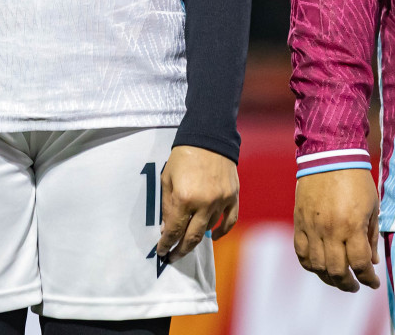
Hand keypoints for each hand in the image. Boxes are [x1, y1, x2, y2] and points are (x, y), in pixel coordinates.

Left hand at [155, 146, 239, 263]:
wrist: (209, 137)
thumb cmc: (183, 156)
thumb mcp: (167, 179)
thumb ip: (167, 206)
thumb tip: (167, 230)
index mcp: (184, 198)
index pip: (174, 231)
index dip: (166, 244)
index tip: (161, 251)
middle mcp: (204, 203)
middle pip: (192, 238)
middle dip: (180, 251)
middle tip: (172, 257)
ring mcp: (221, 201)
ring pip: (209, 230)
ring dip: (197, 239)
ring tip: (187, 244)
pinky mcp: (233, 197)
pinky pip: (229, 221)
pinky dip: (221, 231)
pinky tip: (212, 236)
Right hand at [294, 168, 379, 292]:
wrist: (329, 155)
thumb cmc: (356, 180)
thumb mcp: (372, 207)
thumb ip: (371, 237)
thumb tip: (372, 262)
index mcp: (352, 225)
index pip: (359, 264)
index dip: (368, 278)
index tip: (373, 282)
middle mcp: (330, 230)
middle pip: (337, 271)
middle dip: (348, 284)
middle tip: (355, 285)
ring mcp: (312, 227)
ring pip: (317, 266)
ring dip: (329, 278)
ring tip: (338, 279)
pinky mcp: (299, 222)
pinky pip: (301, 252)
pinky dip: (310, 265)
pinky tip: (319, 267)